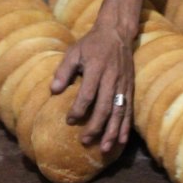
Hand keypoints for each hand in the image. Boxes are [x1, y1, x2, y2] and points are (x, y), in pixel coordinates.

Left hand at [51, 26, 133, 151]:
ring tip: (104, 149)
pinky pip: (128, 110)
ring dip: (111, 132)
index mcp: (97, 69)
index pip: (88, 94)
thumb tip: (53, 90)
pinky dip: (125, 127)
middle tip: (84, 141)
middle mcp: (112, 78)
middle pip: (104, 107)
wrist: (117, 33)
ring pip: (118, 112)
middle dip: (95, 126)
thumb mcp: (74, 51)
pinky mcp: (130, 88)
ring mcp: (123, 84)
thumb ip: (64, 71)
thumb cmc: (92, 44)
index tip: (69, 120)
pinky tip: (121, 141)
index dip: (78, 109)